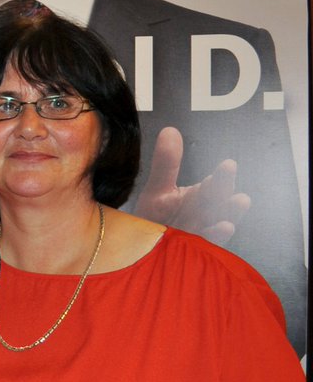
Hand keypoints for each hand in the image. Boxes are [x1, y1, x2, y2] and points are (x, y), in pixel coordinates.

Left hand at [135, 127, 249, 244]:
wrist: (140, 247)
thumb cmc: (154, 218)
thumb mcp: (158, 189)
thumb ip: (166, 163)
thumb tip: (170, 130)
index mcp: (199, 198)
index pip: (213, 185)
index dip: (221, 176)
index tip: (228, 164)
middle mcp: (204, 215)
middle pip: (217, 202)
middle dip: (225, 190)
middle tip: (233, 176)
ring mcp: (201, 233)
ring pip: (218, 222)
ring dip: (230, 213)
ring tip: (241, 200)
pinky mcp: (195, 251)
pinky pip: (206, 244)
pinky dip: (214, 237)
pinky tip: (224, 227)